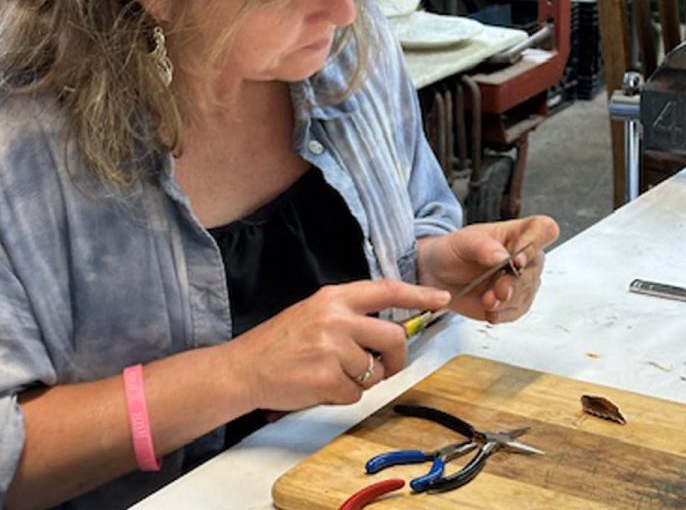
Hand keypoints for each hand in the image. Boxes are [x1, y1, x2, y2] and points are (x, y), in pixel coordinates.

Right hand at [223, 280, 450, 411]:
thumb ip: (349, 315)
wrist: (244, 368)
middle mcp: (335, 318)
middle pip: (392, 336)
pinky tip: (321, 386)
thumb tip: (389, 328)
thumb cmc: (280, 343)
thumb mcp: (314, 313)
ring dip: (363, 379)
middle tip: (383, 366)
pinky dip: (344, 395)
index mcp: (333, 298)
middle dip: (395, 357)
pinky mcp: (326, 378)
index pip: (386, 290)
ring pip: (375, 370)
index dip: (418, 294)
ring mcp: (331, 348)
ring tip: (334, 374)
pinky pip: (356, 393)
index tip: (440, 298)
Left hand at [416, 215, 558, 322]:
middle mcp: (526, 256)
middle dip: (514, 284)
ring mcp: (522, 280)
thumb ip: (483, 247)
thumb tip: (502, 257)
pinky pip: (517, 312)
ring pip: (526, 293)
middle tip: (496, 291)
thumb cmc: (453, 250)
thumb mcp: (462, 242)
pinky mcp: (514, 302)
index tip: (517, 259)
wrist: (439, 275)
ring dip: (506, 302)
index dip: (536, 243)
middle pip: (534, 269)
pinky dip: (502, 314)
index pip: (543, 229)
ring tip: (487, 301)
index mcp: (517, 232)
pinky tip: (488, 310)